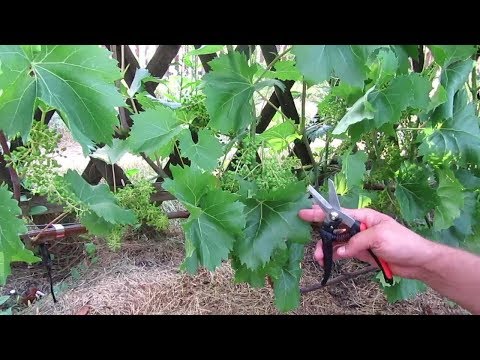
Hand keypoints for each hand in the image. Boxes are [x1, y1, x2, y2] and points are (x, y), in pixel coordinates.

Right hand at [298, 205, 436, 279]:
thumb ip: (358, 241)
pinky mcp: (361, 252)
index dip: (321, 212)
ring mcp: (359, 240)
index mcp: (364, 216)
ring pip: (337, 242)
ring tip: (319, 257)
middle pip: (334, 228)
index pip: (339, 213)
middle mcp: (359, 226)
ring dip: (326, 249)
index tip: (305, 212)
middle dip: (322, 235)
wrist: (417, 261)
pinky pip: (343, 252)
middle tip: (312, 245)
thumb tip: (341, 250)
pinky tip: (327, 260)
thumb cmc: (403, 242)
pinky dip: (334, 255)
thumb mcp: (380, 236)